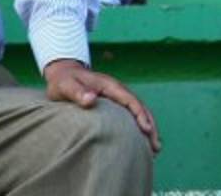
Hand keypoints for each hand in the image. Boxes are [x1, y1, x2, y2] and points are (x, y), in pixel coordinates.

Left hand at [44, 59, 160, 152]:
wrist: (65, 73)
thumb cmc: (65, 81)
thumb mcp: (67, 86)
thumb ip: (78, 92)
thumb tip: (91, 99)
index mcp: (111, 86)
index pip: (130, 100)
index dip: (140, 115)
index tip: (147, 130)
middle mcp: (118, 91)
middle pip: (140, 108)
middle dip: (150, 125)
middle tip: (156, 146)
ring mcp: (118, 97)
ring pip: (139, 112)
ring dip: (149, 128)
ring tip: (155, 147)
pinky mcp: (115, 104)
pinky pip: (131, 114)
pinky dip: (140, 126)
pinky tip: (142, 140)